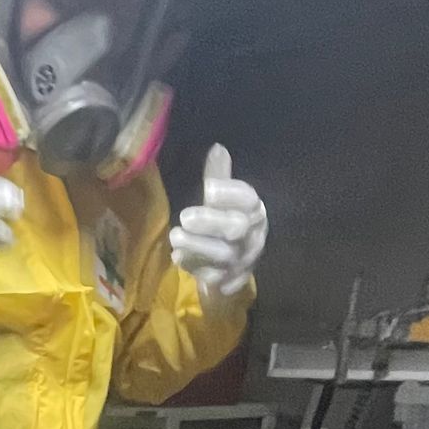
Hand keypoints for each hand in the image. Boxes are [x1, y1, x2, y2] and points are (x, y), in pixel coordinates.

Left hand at [169, 145, 267, 303]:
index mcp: (253, 209)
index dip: (230, 194)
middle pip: (236, 228)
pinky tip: (178, 257)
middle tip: (184, 217)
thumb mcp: (223, 199)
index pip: (248, 199)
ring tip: (175, 237)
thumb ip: (218, 176)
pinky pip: (214, 276)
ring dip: (197, 246)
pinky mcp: (230, 280)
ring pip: (224, 255)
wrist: (234, 267)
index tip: (209, 189)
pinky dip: (195, 266)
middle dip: (211, 223)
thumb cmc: (224, 222)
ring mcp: (242, 260)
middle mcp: (252, 235)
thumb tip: (217, 148)